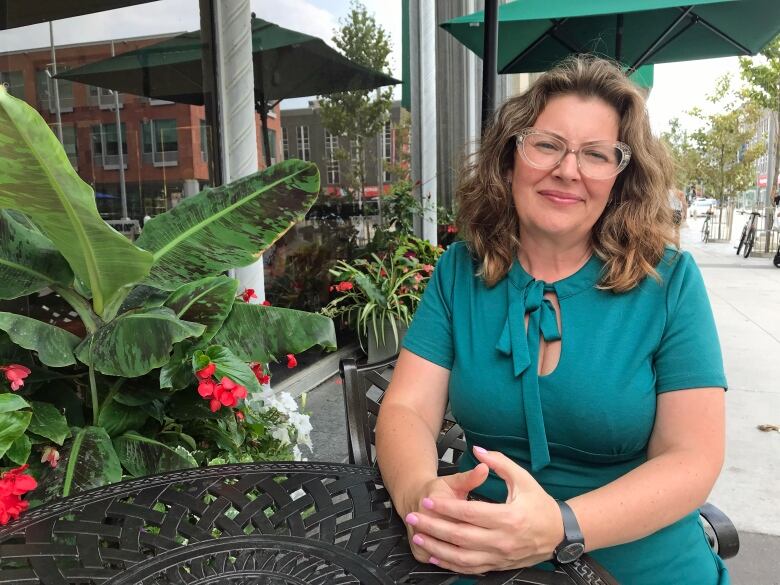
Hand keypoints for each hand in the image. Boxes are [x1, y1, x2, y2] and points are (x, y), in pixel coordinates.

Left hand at [405, 446, 562, 574]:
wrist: (559, 532)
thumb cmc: (540, 504)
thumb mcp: (522, 479)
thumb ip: (499, 462)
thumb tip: (478, 450)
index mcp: (509, 517)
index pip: (469, 513)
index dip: (445, 508)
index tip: (427, 501)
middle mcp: (503, 540)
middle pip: (460, 536)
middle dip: (433, 527)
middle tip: (414, 518)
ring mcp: (500, 555)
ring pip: (462, 556)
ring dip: (437, 547)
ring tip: (419, 536)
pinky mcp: (498, 565)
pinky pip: (470, 569)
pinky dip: (450, 564)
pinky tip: (435, 555)